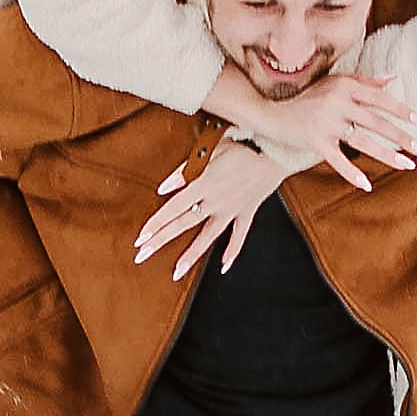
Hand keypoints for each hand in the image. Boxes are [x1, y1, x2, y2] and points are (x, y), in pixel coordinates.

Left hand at [134, 140, 281, 279]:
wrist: (276, 149)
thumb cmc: (242, 142)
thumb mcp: (210, 149)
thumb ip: (184, 170)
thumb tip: (163, 188)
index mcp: (203, 185)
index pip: (172, 208)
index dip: (155, 223)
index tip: (140, 238)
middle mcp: (215, 202)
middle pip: (183, 225)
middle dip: (160, 241)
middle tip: (142, 256)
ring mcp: (232, 210)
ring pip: (208, 237)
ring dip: (191, 255)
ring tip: (176, 272)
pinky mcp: (247, 211)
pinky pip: (239, 235)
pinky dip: (232, 251)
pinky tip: (224, 266)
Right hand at [209, 67, 416, 190]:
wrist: (271, 111)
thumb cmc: (307, 97)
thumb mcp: (334, 83)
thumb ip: (364, 81)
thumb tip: (393, 79)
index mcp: (345, 87)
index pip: (379, 99)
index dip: (402, 111)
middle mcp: (337, 103)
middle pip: (376, 122)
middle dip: (402, 137)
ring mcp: (326, 123)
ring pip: (363, 141)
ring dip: (387, 155)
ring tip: (407, 165)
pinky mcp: (314, 141)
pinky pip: (337, 159)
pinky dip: (351, 173)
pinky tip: (366, 185)